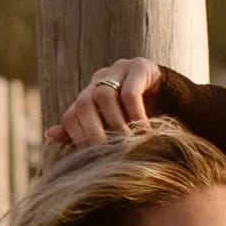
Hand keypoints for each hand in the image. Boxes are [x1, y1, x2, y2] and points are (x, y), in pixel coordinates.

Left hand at [46, 56, 167, 152]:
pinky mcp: (140, 67)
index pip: (71, 115)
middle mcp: (100, 78)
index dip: (77, 138)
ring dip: (114, 124)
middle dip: (93, 132)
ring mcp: (119, 69)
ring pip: (103, 96)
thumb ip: (83, 131)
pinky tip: (145, 132)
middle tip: (108, 154)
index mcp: (89, 93)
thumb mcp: (110, 126)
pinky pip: (130, 92)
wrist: (176, 98)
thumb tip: (49, 134)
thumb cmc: (138, 117)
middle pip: (83, 104)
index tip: (92, 158)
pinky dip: (134, 115)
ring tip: (128, 143)